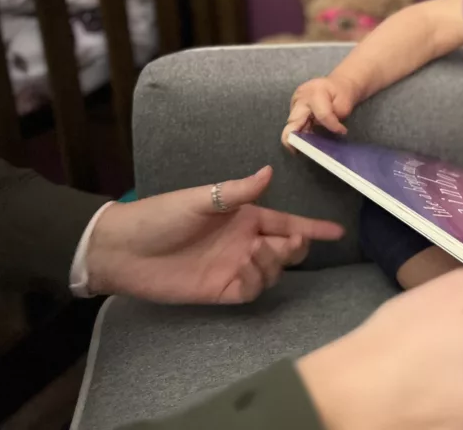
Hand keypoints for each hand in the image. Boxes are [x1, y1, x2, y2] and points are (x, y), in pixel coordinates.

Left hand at [85, 167, 343, 302]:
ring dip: (272, 263)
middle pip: (287, 249)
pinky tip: (241, 272)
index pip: (288, 223)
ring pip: (273, 271)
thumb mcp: (201, 198)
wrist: (124, 249)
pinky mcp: (221, 290)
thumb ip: (238, 192)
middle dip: (296, 247)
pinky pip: (251, 290)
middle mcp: (245, 242)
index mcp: (245, 217)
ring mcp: (234, 267)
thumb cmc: (160, 216)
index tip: (338, 232)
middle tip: (292, 242)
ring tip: (253, 254)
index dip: (314, 228)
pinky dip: (254, 282)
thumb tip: (269, 172)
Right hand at [282, 73, 360, 147]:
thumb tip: (328, 129)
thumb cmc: (342, 92)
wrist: (336, 84)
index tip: (342, 132)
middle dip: (295, 139)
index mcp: (315, 92)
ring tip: (308, 147)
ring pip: (291, 125)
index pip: (322, 115)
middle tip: (300, 152)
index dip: (332, 126)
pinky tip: (308, 140)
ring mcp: (294, 103)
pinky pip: (295, 124)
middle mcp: (300, 98)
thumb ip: (336, 115)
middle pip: (293, 122)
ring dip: (298, 138)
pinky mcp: (293, 109)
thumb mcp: (346, 102)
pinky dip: (300, 133)